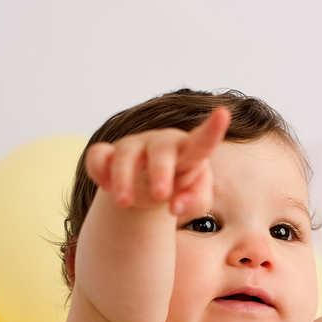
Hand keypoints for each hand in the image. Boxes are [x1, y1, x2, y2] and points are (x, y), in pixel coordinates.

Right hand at [84, 107, 230, 215]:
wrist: (149, 187)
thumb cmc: (181, 187)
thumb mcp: (196, 199)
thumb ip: (195, 202)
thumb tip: (175, 206)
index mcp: (187, 151)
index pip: (201, 142)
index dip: (212, 130)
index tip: (223, 114)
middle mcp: (160, 144)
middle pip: (161, 151)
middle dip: (160, 172)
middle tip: (160, 195)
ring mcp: (133, 147)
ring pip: (125, 155)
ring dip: (124, 179)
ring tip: (125, 203)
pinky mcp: (108, 154)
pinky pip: (98, 156)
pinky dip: (98, 170)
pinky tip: (105, 186)